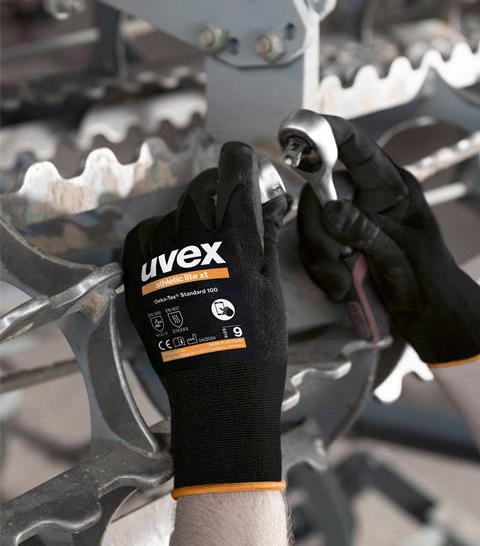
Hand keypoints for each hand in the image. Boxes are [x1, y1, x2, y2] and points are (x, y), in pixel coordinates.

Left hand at [122, 142, 288, 495]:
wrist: (220, 389)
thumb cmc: (258, 342)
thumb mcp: (271, 287)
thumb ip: (266, 237)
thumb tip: (273, 202)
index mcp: (238, 244)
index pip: (235, 180)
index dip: (239, 160)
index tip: (240, 156)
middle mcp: (197, 245)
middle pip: (200, 190)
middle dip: (215, 184)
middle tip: (225, 196)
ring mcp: (163, 262)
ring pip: (172, 213)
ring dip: (189, 214)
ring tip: (202, 237)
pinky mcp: (140, 280)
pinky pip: (142, 237)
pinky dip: (158, 234)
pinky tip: (172, 247)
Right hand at [298, 114, 479, 366]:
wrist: (424, 316)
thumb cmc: (428, 279)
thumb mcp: (401, 254)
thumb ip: (366, 231)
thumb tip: (330, 210)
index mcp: (390, 188)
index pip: (359, 150)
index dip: (330, 133)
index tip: (300, 126)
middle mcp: (364, 197)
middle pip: (319, 192)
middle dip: (321, 231)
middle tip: (339, 260)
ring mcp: (347, 221)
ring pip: (310, 224)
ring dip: (322, 259)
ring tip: (346, 282)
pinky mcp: (334, 244)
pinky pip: (309, 249)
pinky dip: (321, 271)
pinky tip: (342, 286)